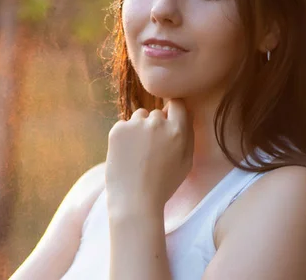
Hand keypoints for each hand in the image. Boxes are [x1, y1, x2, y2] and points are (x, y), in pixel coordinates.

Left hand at [105, 99, 193, 217]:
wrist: (135, 200)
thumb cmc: (163, 185)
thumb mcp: (186, 162)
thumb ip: (188, 134)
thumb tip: (187, 112)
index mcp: (178, 131)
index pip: (177, 104)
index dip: (172, 112)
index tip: (167, 122)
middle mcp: (157, 123)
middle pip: (156, 113)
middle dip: (154, 126)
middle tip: (151, 150)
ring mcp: (136, 125)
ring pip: (139, 116)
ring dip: (139, 128)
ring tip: (138, 153)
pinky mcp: (118, 129)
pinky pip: (123, 125)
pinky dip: (123, 135)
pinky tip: (126, 154)